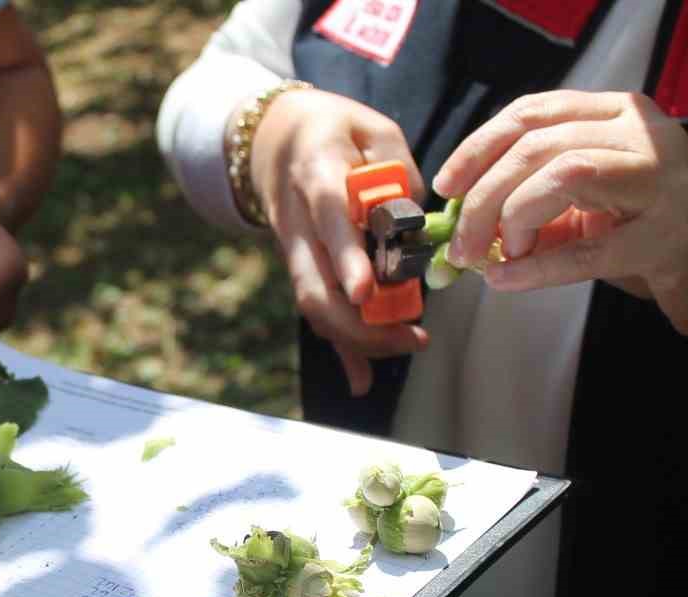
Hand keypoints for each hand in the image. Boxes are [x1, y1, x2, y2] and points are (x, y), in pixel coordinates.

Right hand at [248, 87, 429, 396]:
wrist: (273, 138)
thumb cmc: (333, 129)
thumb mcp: (371, 126)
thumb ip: (397, 168)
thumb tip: (414, 220)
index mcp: (316, 174)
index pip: (328, 220)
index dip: (345, 258)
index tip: (366, 291)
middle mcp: (297, 220)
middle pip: (315, 284)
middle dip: (359, 320)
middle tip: (410, 335)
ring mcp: (293, 249)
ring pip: (313, 306)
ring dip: (355, 337)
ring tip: (405, 346)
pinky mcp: (299, 267)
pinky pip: (316, 311)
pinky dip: (339, 346)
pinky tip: (362, 378)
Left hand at [434, 90, 687, 337]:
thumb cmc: (649, 232)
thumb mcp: (589, 204)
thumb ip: (534, 200)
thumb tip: (463, 221)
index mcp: (620, 114)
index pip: (534, 112)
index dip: (480, 146)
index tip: (447, 184)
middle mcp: (644, 135)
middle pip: (539, 146)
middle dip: (484, 196)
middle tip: (460, 243)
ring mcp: (664, 181)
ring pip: (563, 174)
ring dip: (512, 219)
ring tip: (494, 257)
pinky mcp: (669, 237)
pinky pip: (587, 249)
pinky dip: (538, 267)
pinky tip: (508, 280)